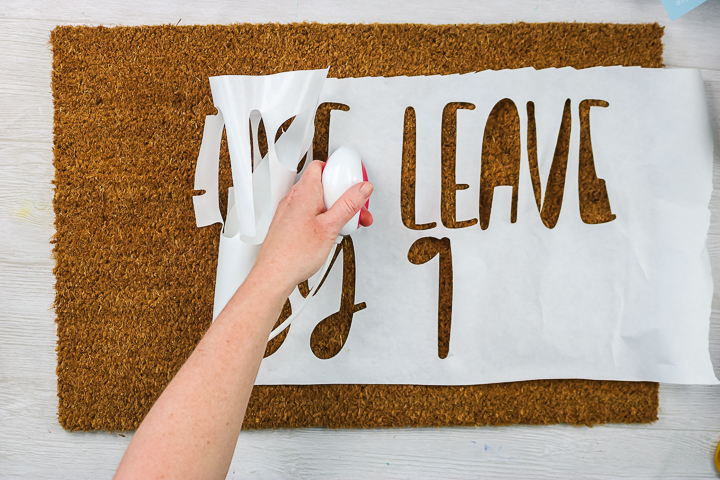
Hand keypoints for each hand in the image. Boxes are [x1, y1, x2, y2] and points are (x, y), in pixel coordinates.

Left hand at [251, 160, 372, 296]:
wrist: (275, 275)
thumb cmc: (294, 254)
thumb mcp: (330, 227)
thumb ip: (349, 205)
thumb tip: (362, 189)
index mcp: (304, 192)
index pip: (322, 166)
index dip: (339, 172)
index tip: (353, 183)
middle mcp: (294, 198)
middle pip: (323, 185)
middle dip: (343, 196)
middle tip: (355, 210)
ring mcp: (290, 211)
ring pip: (318, 201)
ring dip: (335, 210)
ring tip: (345, 225)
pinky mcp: (289, 223)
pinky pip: (310, 213)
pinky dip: (323, 219)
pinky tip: (330, 233)